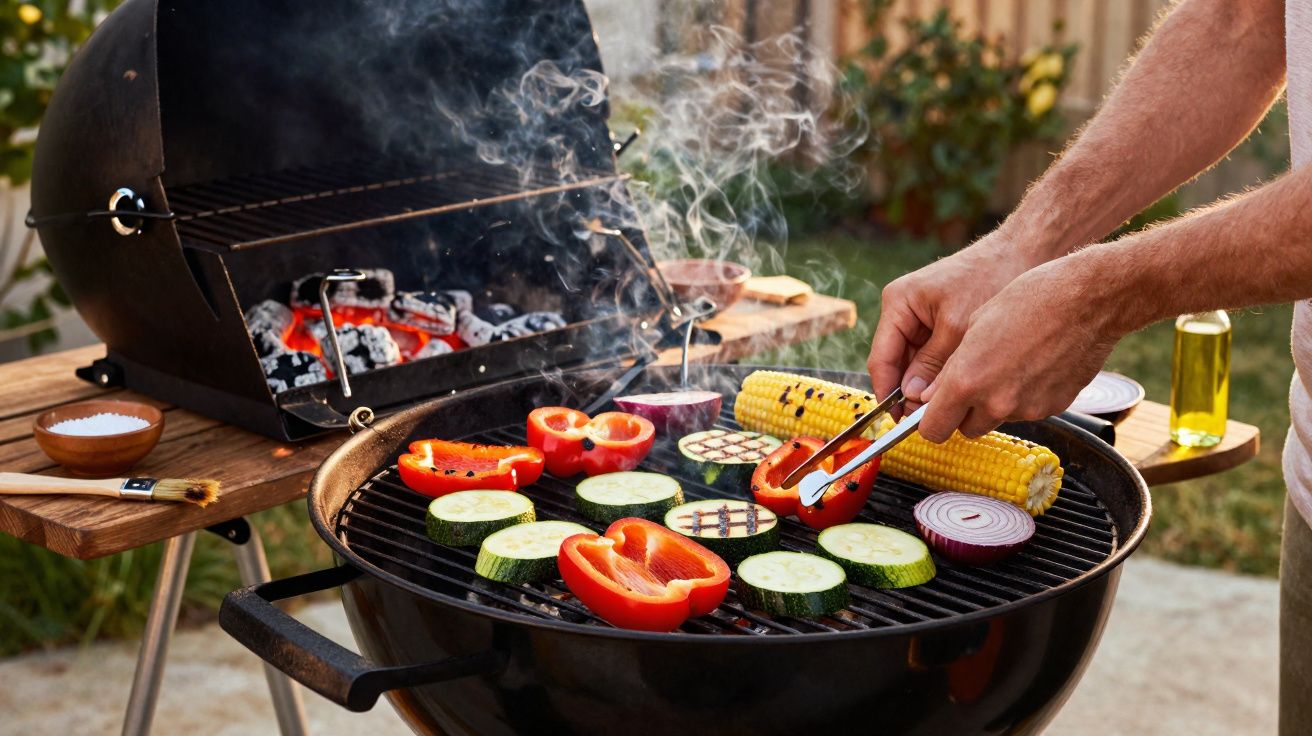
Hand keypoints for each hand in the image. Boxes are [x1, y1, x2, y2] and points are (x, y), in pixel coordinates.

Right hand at [866, 230, 1036, 409]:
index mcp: (898, 303)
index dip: (888, 394)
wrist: (1026, 252)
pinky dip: (944, 374)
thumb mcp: (959, 327)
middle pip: (898, 364)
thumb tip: (914, 400)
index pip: (882, 358)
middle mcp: (904, 311)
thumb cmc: (991, 277)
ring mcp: (922, 318)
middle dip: (911, 393)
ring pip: (917, 364)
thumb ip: (934, 365)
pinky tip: (958, 390)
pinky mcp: (942, 324)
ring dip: (930, 386)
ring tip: (947, 408)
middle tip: (928, 422)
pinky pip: (935, 357)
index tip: (899, 422)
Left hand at [915, 259, 1120, 441]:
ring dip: (994, 403)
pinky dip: (1024, 397)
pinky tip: (1034, 366)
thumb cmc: (1028, 299)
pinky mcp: (1054, 407)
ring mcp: (1027, 408)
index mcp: (966, 380)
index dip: (929, 423)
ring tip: (1008, 365)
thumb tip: (934, 395)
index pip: (933, 429)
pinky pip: (1027, 411)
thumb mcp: (974, 325)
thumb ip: (951, 368)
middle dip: (963, 413)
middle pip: (965, 428)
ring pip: (997, 419)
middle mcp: (996, 402)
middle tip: (970, 384)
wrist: (1087, 299)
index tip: (931, 412)